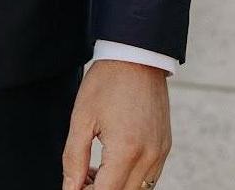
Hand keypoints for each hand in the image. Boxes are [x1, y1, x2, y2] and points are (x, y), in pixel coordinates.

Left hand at [62, 60, 170, 189]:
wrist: (136, 57)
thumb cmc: (107, 82)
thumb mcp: (82, 117)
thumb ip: (74, 157)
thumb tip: (70, 186)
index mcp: (127, 150)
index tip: (73, 186)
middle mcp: (149, 157)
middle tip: (79, 178)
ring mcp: (160, 154)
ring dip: (115, 186)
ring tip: (92, 171)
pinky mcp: (164, 147)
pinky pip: (149, 177)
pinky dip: (130, 178)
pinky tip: (111, 163)